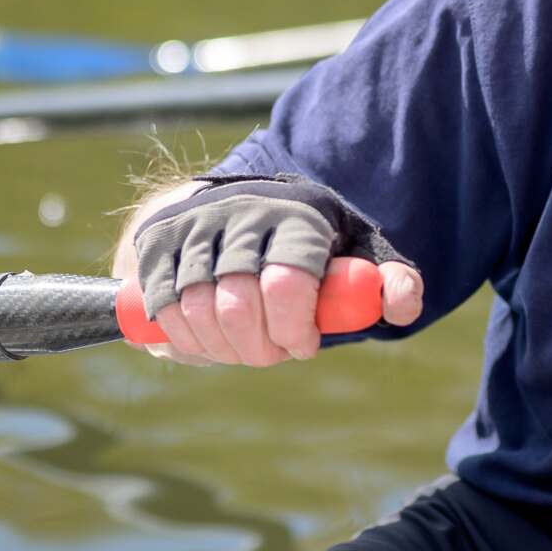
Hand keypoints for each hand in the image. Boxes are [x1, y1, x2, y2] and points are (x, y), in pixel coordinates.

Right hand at [128, 175, 422, 367]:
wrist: (249, 198)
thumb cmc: (312, 239)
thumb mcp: (361, 251)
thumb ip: (393, 281)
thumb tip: (398, 304)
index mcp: (293, 214)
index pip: (285, 284)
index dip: (293, 330)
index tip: (304, 345)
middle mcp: (237, 212)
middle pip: (237, 304)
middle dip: (258, 347)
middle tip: (273, 352)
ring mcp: (189, 226)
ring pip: (196, 309)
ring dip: (221, 347)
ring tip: (242, 347)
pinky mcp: (153, 241)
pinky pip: (161, 306)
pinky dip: (183, 338)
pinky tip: (206, 342)